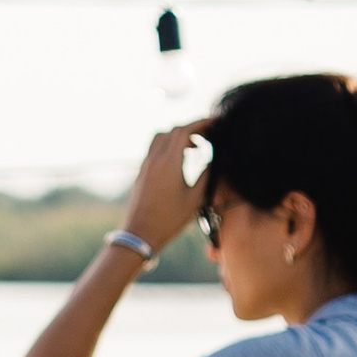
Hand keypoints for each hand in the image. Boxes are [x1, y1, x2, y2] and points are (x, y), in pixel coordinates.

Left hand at [120, 123, 207, 253]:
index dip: (202, 122)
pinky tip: (180, 158)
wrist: (140, 235)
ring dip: (179, 135)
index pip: (185, 130)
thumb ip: (206, 174)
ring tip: (194, 146)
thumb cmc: (169, 220)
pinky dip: (168, 145)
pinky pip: (154, 148)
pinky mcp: (141, 173)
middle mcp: (155, 159)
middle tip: (209, 134)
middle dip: (193, 127)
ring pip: (161, 137)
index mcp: (169, 163)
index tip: (216, 121)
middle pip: (174, 130)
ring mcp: (145, 165)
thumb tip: (213, 159)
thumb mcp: (195, 198)